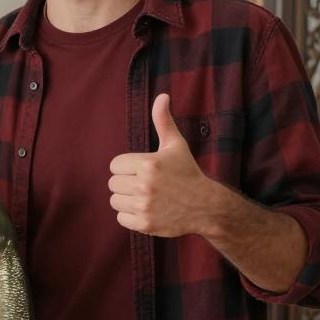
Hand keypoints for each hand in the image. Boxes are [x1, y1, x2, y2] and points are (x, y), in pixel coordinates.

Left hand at [108, 94, 209, 236]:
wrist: (205, 206)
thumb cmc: (187, 172)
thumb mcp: (176, 145)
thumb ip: (163, 121)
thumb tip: (161, 95)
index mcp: (148, 163)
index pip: (115, 165)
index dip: (126, 167)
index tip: (141, 170)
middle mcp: (145, 185)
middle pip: (113, 183)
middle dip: (126, 183)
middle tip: (145, 185)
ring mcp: (144, 206)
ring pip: (114, 201)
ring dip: (126, 200)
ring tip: (145, 197)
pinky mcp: (144, 224)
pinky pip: (120, 218)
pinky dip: (130, 216)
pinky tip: (146, 210)